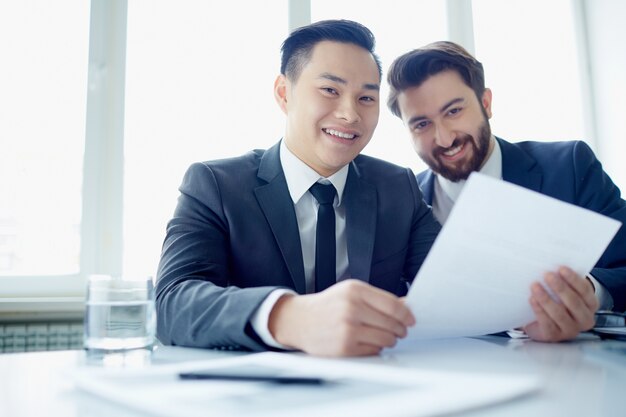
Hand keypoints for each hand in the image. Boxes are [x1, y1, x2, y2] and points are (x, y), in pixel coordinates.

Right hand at [268, 279, 414, 356]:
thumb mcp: (350, 292)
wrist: (299, 320)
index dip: (407, 314)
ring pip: (386, 339)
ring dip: (389, 340)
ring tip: (382, 336)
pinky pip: (374, 350)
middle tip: (399, 330)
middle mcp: (351, 307)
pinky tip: (367, 342)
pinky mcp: (345, 347)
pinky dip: (376, 348)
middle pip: (392, 323)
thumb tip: (405, 305)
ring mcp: (348, 328)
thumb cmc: (327, 306)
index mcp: (355, 290)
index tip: (410, 319)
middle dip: (400, 329)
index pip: (393, 304)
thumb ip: (377, 298)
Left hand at [523, 266, 597, 341]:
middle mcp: (584, 319)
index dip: (573, 279)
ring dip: (546, 298)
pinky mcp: (554, 336)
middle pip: (573, 302)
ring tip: (535, 285)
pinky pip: (546, 322)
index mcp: (590, 304)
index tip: (560, 268)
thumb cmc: (556, 301)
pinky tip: (532, 299)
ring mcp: (570, 329)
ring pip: (559, 313)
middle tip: (547, 275)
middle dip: (560, 287)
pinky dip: (539, 310)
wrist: (544, 323)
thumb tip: (551, 265)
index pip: (585, 290)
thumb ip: (563, 280)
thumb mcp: (564, 291)